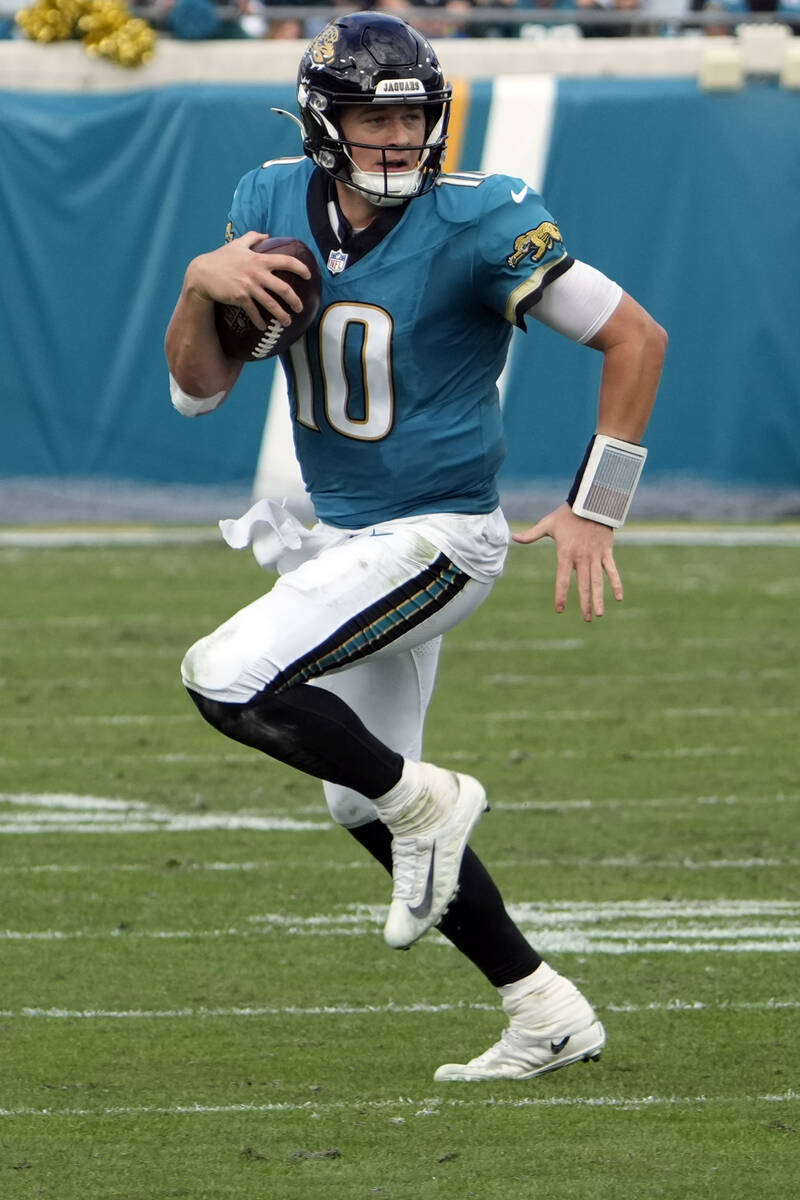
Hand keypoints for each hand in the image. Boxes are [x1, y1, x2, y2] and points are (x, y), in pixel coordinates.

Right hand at [184, 231, 311, 330]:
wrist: (202, 273)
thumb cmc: (221, 258)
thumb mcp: (237, 244)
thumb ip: (253, 237)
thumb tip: (266, 234)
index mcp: (259, 259)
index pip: (286, 261)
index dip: (300, 268)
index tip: (309, 275)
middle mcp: (257, 273)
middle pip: (283, 288)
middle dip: (294, 300)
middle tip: (300, 307)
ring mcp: (249, 286)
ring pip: (271, 304)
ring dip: (282, 315)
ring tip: (287, 322)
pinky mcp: (240, 298)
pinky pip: (254, 312)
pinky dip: (260, 321)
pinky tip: (263, 327)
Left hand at [512, 502, 622, 621]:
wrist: (590, 502)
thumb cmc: (567, 514)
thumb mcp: (547, 524)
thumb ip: (531, 535)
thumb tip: (513, 537)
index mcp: (566, 554)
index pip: (562, 580)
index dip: (561, 595)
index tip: (559, 609)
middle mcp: (581, 558)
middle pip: (583, 585)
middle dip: (584, 604)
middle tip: (586, 619)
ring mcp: (595, 556)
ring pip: (598, 582)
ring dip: (599, 599)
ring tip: (599, 614)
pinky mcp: (606, 552)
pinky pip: (612, 570)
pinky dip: (616, 584)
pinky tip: (618, 598)